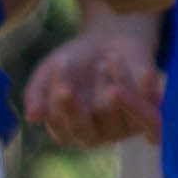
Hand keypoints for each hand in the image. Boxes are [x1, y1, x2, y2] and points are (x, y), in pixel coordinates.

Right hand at [21, 20, 162, 147]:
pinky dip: (144, 88)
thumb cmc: (77, 60)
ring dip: (109, 78)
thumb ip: (37, 93)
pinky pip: (146, 110)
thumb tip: (31, 117)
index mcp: (66, 129)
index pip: (59, 127)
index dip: (57, 101)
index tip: (58, 65)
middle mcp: (93, 135)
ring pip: (111, 111)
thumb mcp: (50, 70)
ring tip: (110, 57)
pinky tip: (144, 71)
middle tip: (71, 76)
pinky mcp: (145, 119)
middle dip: (75, 103)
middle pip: (84, 129)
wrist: (113, 41)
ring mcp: (120, 131)